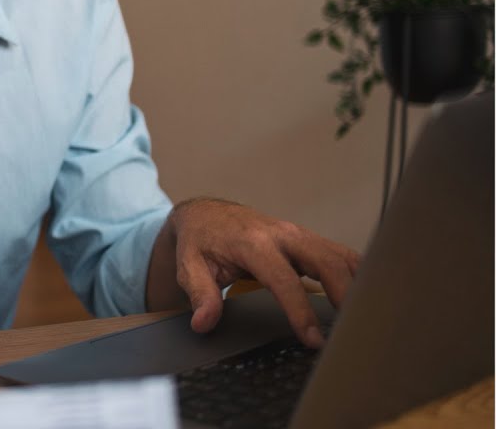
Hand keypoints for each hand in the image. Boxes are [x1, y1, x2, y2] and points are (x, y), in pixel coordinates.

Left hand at [149, 198, 360, 348]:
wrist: (206, 215)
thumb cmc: (199, 241)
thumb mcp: (189, 267)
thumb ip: (200, 294)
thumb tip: (204, 322)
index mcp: (252, 243)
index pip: (284, 279)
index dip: (300, 310)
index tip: (313, 339)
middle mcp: (282, 234)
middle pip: (327, 261)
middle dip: (345, 295)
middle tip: (352, 332)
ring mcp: (299, 235)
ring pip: (341, 256)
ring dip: (358, 285)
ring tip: (365, 321)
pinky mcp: (308, 240)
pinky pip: (341, 255)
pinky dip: (358, 275)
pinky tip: (365, 299)